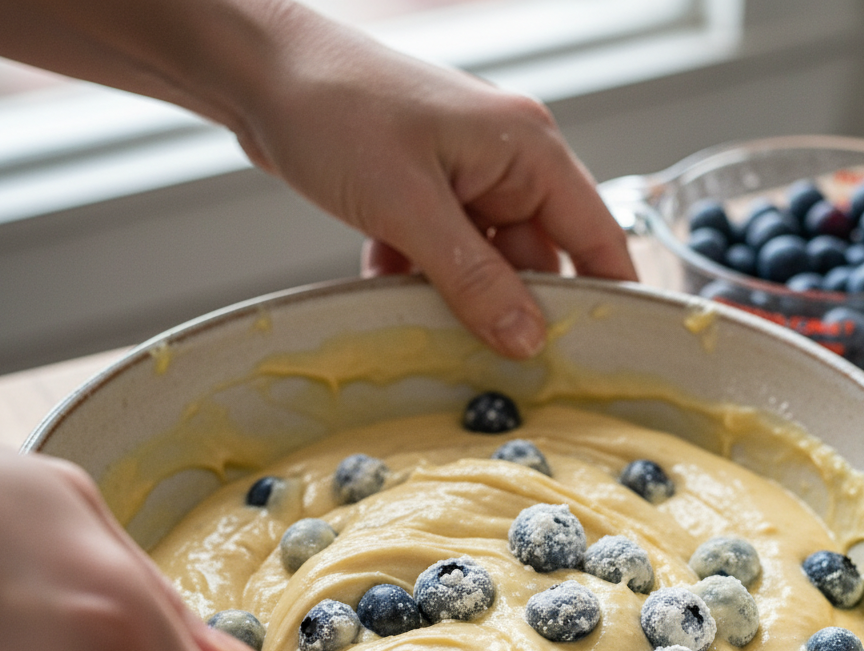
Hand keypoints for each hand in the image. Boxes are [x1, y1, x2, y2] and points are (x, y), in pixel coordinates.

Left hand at [231, 13, 637, 357]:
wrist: (258, 74)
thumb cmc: (336, 109)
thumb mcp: (410, 206)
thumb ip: (474, 278)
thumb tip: (526, 338)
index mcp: (527, 151)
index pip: (595, 236)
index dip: (605, 296)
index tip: (603, 356)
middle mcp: (505, 165)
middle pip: (535, 261)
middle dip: (511, 310)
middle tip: (496, 364)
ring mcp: (463, 181)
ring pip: (483, 266)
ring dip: (455, 298)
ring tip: (430, 327)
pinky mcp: (424, 197)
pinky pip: (441, 258)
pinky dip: (416, 279)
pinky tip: (385, 287)